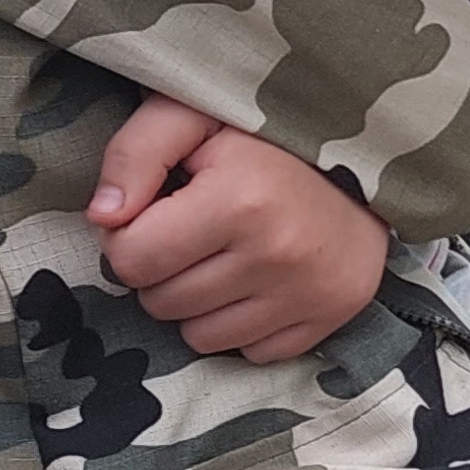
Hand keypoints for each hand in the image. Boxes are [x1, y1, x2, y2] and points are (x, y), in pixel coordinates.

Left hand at [91, 95, 390, 360]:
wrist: (368, 158)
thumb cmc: (265, 137)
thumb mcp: (193, 116)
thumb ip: (135, 153)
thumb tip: (102, 217)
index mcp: (239, 200)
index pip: (131, 258)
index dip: (129, 237)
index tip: (157, 212)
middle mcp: (277, 255)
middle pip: (160, 303)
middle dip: (162, 272)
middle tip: (192, 234)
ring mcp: (307, 294)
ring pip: (199, 337)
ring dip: (198, 304)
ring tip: (223, 258)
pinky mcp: (329, 319)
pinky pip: (249, 352)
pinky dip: (243, 324)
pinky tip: (258, 283)